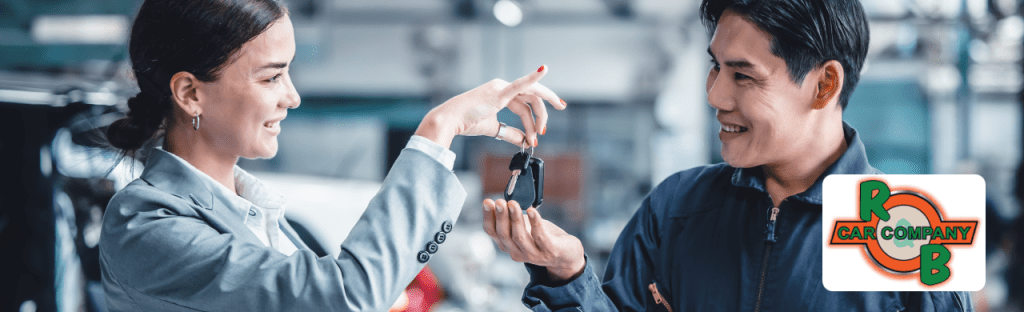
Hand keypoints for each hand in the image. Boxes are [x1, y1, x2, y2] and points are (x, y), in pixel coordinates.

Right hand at [414, 65, 566, 148]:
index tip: (538, 134)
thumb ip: (510, 133)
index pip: (525, 106)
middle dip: (543, 114)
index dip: (534, 120)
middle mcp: (503, 87)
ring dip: (539, 115)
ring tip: (539, 132)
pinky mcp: (499, 91)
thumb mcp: (493, 128)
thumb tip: (525, 142)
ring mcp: (501, 87)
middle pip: (532, 99)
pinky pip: (519, 84)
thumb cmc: (467, 122)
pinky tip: (543, 70)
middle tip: (544, 131)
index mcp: (501, 93)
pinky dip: (532, 77)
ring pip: (532, 96)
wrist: (451, 120)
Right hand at [482, 199, 585, 281]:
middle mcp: (517, 251)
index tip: (487, 202)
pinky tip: (531, 211)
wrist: (567, 254)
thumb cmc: (542, 237)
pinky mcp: (550, 251)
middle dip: (501, 217)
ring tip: (513, 204)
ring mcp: (533, 254)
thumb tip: (495, 202)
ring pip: (519, 237)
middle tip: (499, 202)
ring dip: (515, 219)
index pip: (492, 231)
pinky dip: (535, 223)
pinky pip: (540, 237)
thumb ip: (510, 218)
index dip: (488, 217)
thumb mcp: (523, 227)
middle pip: (504, 234)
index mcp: (507, 244)